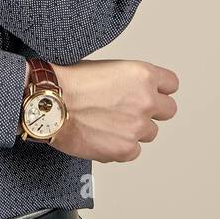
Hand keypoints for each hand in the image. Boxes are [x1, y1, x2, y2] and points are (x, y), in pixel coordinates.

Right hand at [47, 59, 179, 162]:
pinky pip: (133, 151)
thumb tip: (135, 90)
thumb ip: (130, 81)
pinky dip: (120, 147)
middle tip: (130, 111)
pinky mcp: (126, 149)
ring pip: (150, 132)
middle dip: (152, 111)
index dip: (159, 89)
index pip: (171, 84)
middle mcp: (146, 100)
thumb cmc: (68, 83)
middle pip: (168, 110)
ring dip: (134, 130)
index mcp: (143, 75)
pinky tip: (101, 136)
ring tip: (108, 123)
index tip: (151, 93)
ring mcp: (138, 127)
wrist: (48, 104)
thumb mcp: (108, 67)